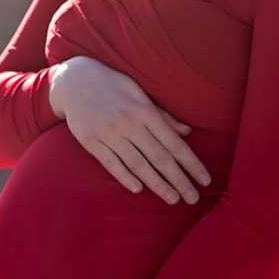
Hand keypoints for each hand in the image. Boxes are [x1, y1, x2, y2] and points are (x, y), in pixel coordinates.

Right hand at [50, 58, 212, 204]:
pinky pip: (111, 163)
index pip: (174, 143)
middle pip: (159, 157)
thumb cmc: (113, 86)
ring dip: (157, 183)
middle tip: (193, 198)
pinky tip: (139, 189)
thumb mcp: (140, 93)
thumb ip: (162, 115)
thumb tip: (187, 132)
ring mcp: (108, 133)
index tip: (204, 179)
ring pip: (137, 164)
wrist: (74, 80)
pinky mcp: (90, 141)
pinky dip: (125, 177)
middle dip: (178, 179)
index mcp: (144, 110)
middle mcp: (128, 123)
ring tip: (173, 198)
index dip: (191, 163)